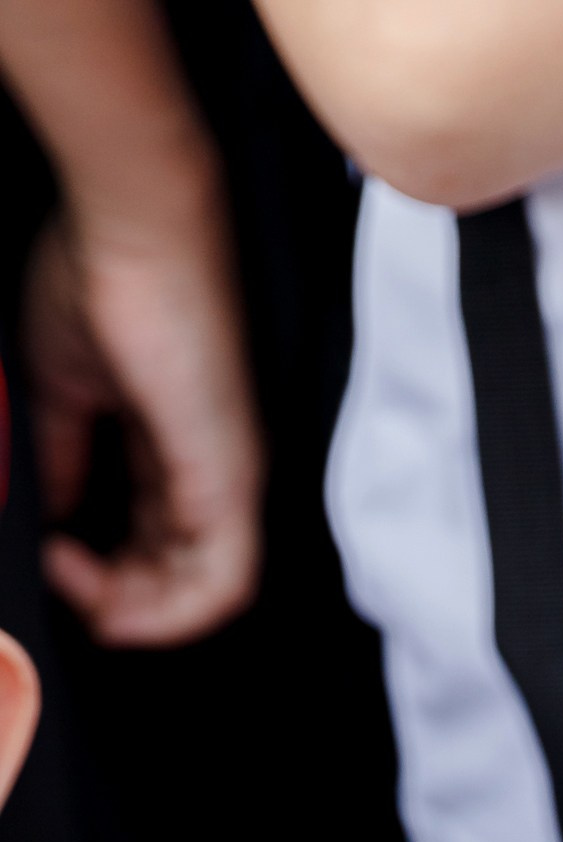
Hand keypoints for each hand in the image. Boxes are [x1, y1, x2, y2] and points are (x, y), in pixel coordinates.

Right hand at [20, 173, 262, 644]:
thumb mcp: (64, 385)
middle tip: (62, 579)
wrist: (130, 221)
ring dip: (137, 614)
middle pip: (177, 578)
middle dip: (116, 601)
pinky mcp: (229, 476)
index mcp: (171, 449)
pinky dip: (169, 613)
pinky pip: (222, 582)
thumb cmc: (99, 276)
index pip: (152, 543)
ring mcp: (226, 476)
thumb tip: (53, 511)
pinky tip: (114, 606)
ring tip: (83, 593)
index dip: (101, 572)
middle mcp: (210, 470)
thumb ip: (66, 455)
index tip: (50, 555)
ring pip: (204, 594)